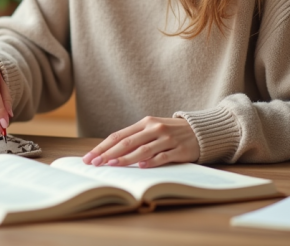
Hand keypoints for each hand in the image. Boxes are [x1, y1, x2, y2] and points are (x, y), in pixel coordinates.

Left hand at [82, 117, 198, 167]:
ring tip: (112, 165)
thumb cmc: (170, 132)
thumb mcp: (152, 130)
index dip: (102, 147)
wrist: (200, 130)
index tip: (89, 157)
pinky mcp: (179, 149)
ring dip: (126, 158)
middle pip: (127, 142)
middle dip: (108, 153)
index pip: (118, 135)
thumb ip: (135, 138)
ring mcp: (167, 139)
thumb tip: (110, 153)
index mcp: (145, 123)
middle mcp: (154, 129)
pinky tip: (141, 167)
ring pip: (143, 149)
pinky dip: (151, 162)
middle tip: (95, 163)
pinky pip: (162, 156)